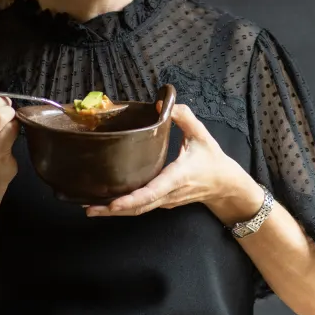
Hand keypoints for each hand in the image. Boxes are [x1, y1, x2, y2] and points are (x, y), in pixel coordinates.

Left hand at [86, 104, 264, 224]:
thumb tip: (162, 103)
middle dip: (114, 210)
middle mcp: (169, 193)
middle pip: (139, 207)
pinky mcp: (163, 203)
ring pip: (139, 210)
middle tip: (89, 209)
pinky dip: (124, 208)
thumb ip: (184, 117)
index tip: (114, 204)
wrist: (225, 185)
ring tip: (91, 209)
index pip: (153, 191)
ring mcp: (166, 201)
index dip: (133, 199)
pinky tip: (107, 205)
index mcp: (178, 177)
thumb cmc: (213, 160)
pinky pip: (142, 207)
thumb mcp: (202, 135)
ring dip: (115, 212)